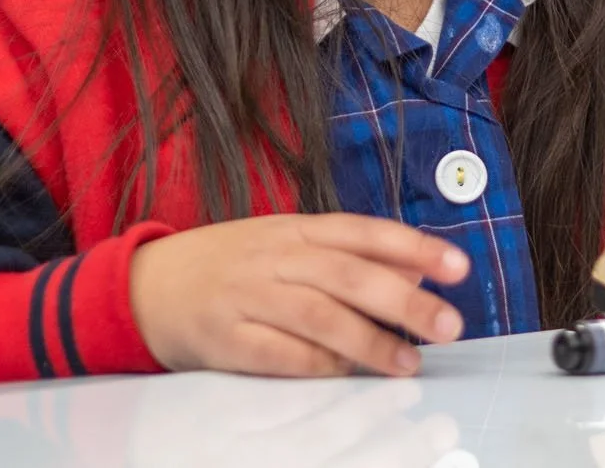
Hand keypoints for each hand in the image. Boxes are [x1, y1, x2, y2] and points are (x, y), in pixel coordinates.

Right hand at [130, 213, 470, 376]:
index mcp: (296, 228)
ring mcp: (247, 296)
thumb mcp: (287, 245)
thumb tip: (415, 278)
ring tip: (408, 362)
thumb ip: (347, 258)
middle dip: (405, 301)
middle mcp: (275, 256)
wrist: (144, 286)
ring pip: (318, 315)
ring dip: (369, 342)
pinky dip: (316, 366)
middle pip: (349, 275)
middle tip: (449, 324)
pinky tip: (346, 377)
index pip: (366, 232)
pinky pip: (277, 354)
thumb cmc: (232, 265)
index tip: (460, 268)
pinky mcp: (222, 338)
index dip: (415, 248)